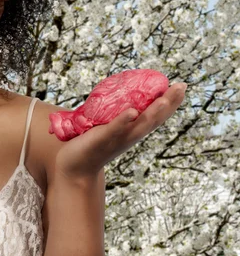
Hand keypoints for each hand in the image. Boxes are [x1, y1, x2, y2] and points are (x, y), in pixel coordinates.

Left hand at [54, 82, 187, 181]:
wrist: (74, 168)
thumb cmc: (88, 145)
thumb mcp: (105, 127)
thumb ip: (111, 114)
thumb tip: (109, 94)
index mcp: (131, 132)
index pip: (155, 116)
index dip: (169, 104)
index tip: (181, 87)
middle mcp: (129, 136)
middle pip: (153, 120)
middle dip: (168, 104)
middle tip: (181, 87)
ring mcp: (116, 139)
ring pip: (138, 126)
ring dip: (152, 113)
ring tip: (163, 99)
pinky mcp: (100, 140)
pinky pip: (113, 130)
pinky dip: (123, 121)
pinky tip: (132, 112)